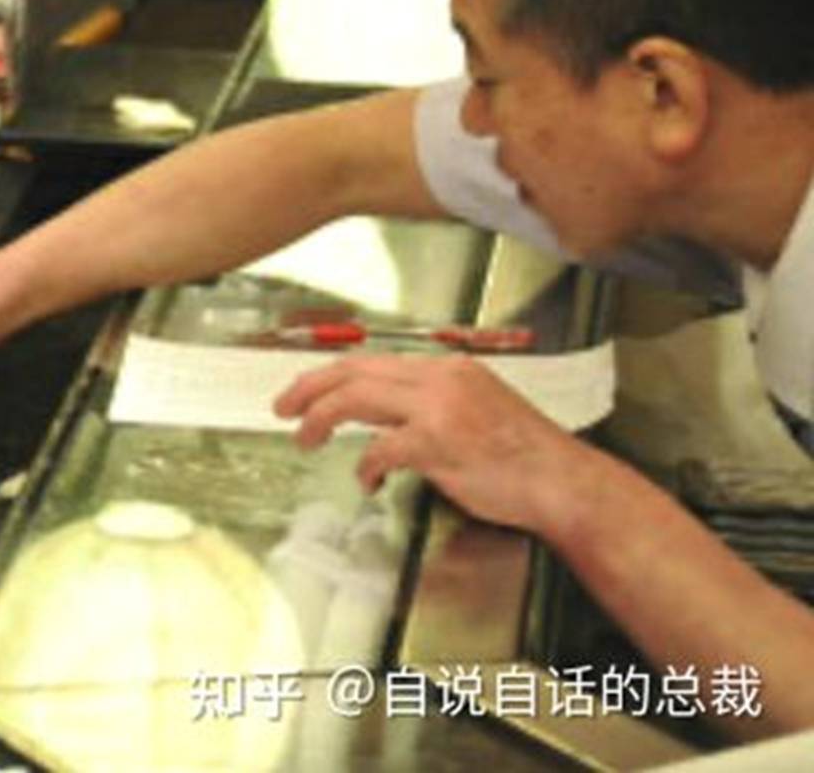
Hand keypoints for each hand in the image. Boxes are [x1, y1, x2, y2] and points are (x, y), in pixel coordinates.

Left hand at [273, 353, 591, 531]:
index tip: (304, 389)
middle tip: (282, 407)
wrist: (562, 481)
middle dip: (308, 387)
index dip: (329, 375)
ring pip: (354, 399)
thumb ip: (431, 404)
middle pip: (352, 371)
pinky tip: (368, 480)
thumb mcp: (476, 407)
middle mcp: (440, 379)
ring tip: (304, 438)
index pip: (371, 361)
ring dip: (320, 419)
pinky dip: (365, 466)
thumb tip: (384, 417)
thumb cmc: (523, 455)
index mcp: (447, 368)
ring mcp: (438, 408)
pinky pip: (380, 448)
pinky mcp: (438, 442)